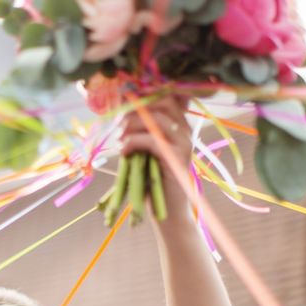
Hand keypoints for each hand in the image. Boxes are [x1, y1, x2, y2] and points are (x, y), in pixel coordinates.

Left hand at [120, 95, 192, 221]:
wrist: (167, 210)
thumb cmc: (152, 177)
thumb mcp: (144, 148)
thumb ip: (139, 128)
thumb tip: (119, 109)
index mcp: (179, 124)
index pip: (166, 95)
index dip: (143, 94)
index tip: (123, 101)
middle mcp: (185, 130)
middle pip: (163, 101)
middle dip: (136, 108)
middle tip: (120, 123)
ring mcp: (184, 143)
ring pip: (155, 118)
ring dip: (131, 125)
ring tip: (120, 138)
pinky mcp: (177, 158)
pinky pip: (151, 140)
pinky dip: (132, 142)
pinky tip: (124, 151)